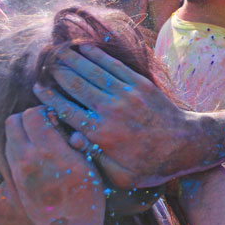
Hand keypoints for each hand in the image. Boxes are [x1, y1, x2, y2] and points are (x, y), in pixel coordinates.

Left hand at [4, 106, 104, 224]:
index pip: (32, 114)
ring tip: (40, 141)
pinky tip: (35, 156)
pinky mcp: (14, 181)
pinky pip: (8, 154)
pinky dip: (18, 148)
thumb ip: (73, 140)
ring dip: (21, 133)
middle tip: (43, 126)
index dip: (43, 111)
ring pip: (7, 137)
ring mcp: (17, 170)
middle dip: (27, 118)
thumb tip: (62, 125)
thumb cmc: (87, 196)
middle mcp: (28, 158)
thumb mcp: (89, 164)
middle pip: (12, 121)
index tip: (55, 118)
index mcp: (49, 151)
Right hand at [33, 45, 202, 188]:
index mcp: (101, 134)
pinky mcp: (140, 83)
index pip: (66, 110)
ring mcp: (126, 93)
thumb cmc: (151, 165)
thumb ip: (95, 159)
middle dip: (56, 72)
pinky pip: (113, 65)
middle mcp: (111, 110)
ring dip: (72, 59)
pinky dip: (97, 55)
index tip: (37, 88)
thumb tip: (72, 139)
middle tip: (44, 64)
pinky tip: (85, 48)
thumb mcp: (121, 176)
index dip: (48, 97)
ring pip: (92, 71)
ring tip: (58, 52)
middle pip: (74, 85)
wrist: (186, 144)